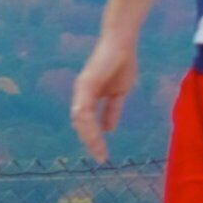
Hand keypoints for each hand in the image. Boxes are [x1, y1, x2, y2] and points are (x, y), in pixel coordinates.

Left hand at [69, 31, 138, 161]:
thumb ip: (111, 111)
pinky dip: (86, 120)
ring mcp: (82, 89)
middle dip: (90, 142)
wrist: (122, 44)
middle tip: (100, 158)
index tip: (102, 155)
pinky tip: (92, 132)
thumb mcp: (118, 94)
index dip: (93, 139)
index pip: (87, 123)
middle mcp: (81, 95)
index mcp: (88, 98)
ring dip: (89, 135)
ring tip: (99, 150)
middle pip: (80, 123)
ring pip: (80, 118)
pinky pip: (84, 106)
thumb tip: (108, 130)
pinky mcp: (86, 83)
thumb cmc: (120, 64)